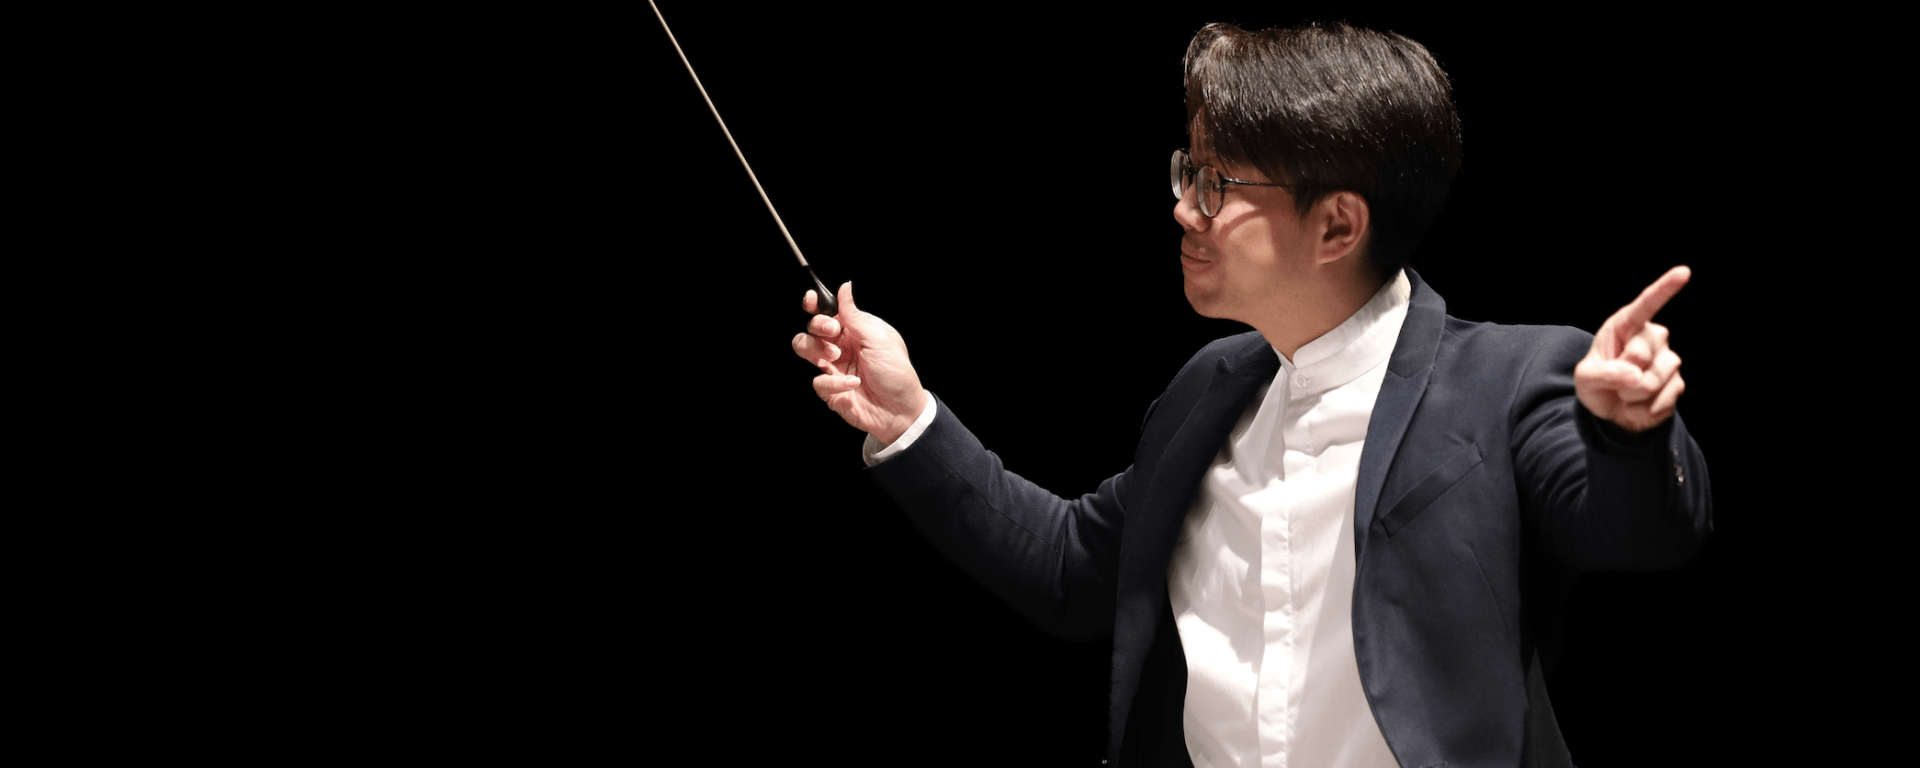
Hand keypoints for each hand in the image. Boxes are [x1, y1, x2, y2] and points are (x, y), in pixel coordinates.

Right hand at [792, 282, 929, 444]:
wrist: (900, 411)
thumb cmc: (896, 373)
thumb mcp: (878, 338)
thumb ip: (854, 314)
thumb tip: (845, 287)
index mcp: (854, 330)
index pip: (828, 311)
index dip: (815, 304)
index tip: (811, 301)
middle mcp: (841, 346)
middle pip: (811, 327)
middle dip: (817, 326)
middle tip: (833, 332)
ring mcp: (834, 367)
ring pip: (804, 348)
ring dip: (817, 349)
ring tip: (836, 357)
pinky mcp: (830, 389)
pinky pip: (818, 381)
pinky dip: (834, 382)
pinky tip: (853, 384)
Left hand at [1575, 266, 1690, 432]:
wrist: (1611, 409)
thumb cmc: (1597, 383)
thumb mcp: (1585, 378)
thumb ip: (1604, 374)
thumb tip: (1636, 377)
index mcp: (1626, 326)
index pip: (1647, 304)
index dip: (1665, 288)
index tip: (1684, 272)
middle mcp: (1653, 337)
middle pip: (1641, 355)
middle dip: (1622, 376)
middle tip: (1615, 380)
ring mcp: (1669, 359)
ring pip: (1652, 380)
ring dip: (1631, 396)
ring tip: (1626, 393)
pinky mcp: (1678, 383)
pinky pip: (1662, 399)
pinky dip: (1643, 410)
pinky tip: (1638, 405)